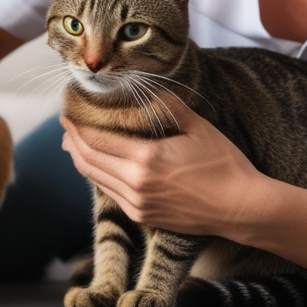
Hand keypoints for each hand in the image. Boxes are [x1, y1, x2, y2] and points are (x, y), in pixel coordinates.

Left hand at [59, 99, 273, 236]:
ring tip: (72, 145)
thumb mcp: (198, 127)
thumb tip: (150, 89)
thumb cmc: (224, 165)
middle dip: (72, 142)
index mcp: (146, 158)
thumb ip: (169, 106)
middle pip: (89, 160)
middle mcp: (135, 183)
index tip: (68, 113)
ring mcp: (137, 203)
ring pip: (96, 178)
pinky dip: (97, 176)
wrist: (241, 208)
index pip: (97, 140)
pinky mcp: (143, 217)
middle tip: (65, 127)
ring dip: (80, 160)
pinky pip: (110, 193)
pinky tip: (97, 166)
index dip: (77, 127)